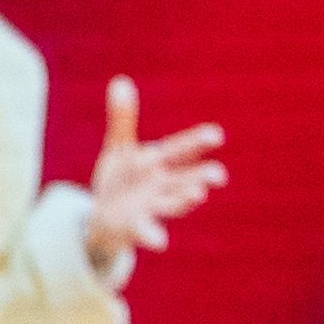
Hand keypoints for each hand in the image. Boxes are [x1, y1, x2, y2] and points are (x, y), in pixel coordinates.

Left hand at [81, 79, 226, 274]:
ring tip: (197, 196)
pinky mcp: (136, 226)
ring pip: (174, 204)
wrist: (106, 215)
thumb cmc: (122, 178)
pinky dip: (153, 236)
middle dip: (201, 176)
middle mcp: (163, 184)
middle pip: (186, 178)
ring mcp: (152, 206)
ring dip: (185, 200)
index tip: (216, 135)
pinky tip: (160, 242)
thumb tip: (120, 81)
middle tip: (217, 175)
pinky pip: (146, 232)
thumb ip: (123, 118)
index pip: (181, 149)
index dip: (197, 142)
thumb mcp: (119, 148)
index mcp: (161, 162)